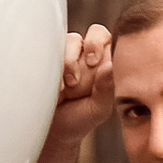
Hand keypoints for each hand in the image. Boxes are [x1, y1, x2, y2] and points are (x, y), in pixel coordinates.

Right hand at [54, 23, 115, 145]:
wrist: (53, 129)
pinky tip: (54, 85)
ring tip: (66, 87)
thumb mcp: (98, 109)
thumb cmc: (80, 117)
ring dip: (68, 62)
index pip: (112, 40)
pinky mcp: (50, 56)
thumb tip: (110, 66)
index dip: (102, 46)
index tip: (93, 62)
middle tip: (77, 78)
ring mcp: (70, 52)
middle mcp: (91, 53)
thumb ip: (106, 89)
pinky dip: (52, 65)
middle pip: (94, 33)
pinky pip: (51, 48)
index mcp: (108, 62)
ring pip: (72, 40)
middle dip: (87, 51)